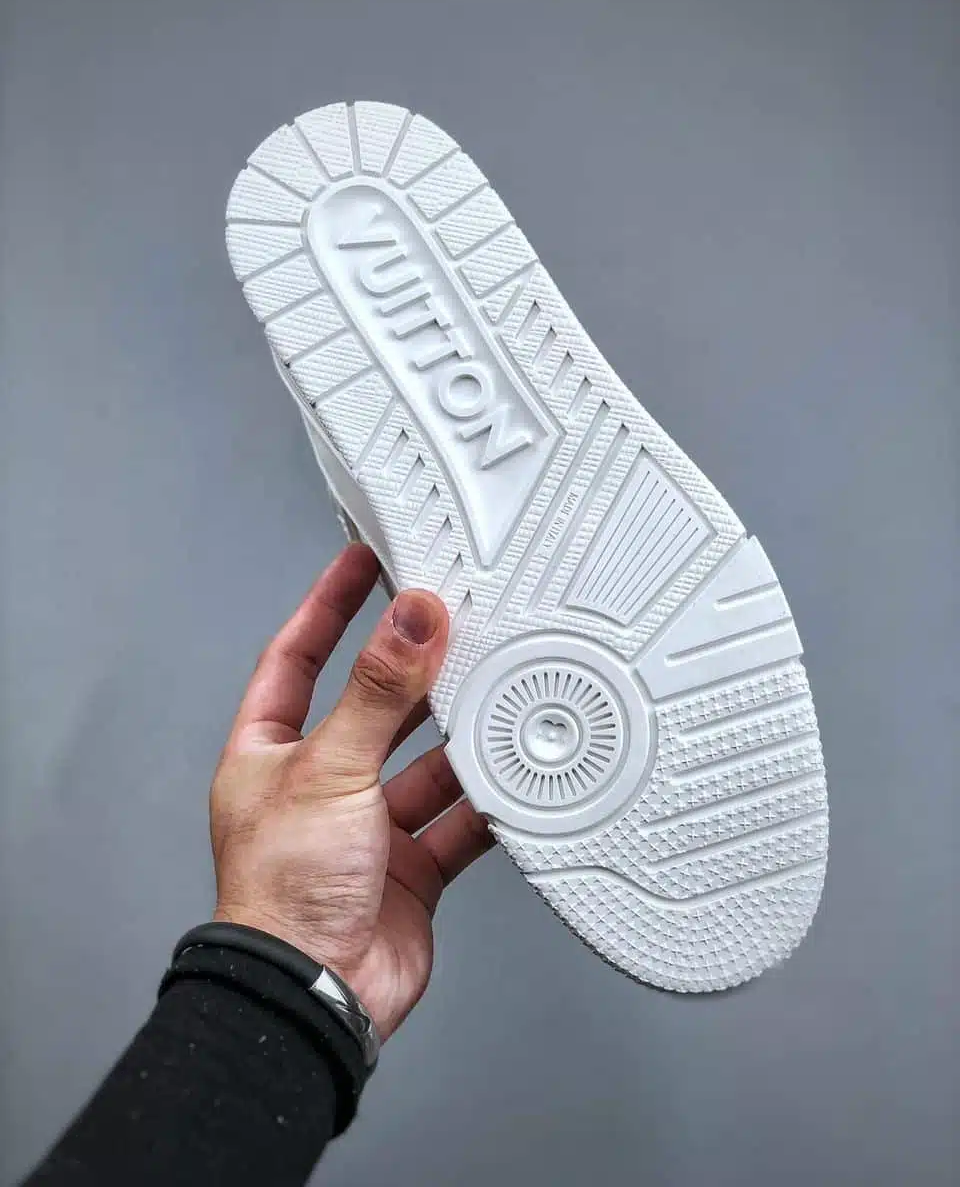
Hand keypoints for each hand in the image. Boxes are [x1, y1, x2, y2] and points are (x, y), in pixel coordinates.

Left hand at [210, 543, 494, 1039]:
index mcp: (270, 755)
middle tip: (451, 623)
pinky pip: (456, 821)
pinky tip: (513, 778)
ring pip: (423, 764)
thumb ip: (376, 693)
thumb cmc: (282, 893)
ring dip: (456, 737)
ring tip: (494, 691)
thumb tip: (409, 620)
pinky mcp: (409, 867)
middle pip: (371, 707)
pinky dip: (486, 802)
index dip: (326, 607)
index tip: (360, 562)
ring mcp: (366, 828)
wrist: (315, 996)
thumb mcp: (329, 770)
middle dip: (410, 671)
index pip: (297, 658)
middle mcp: (318, 786)